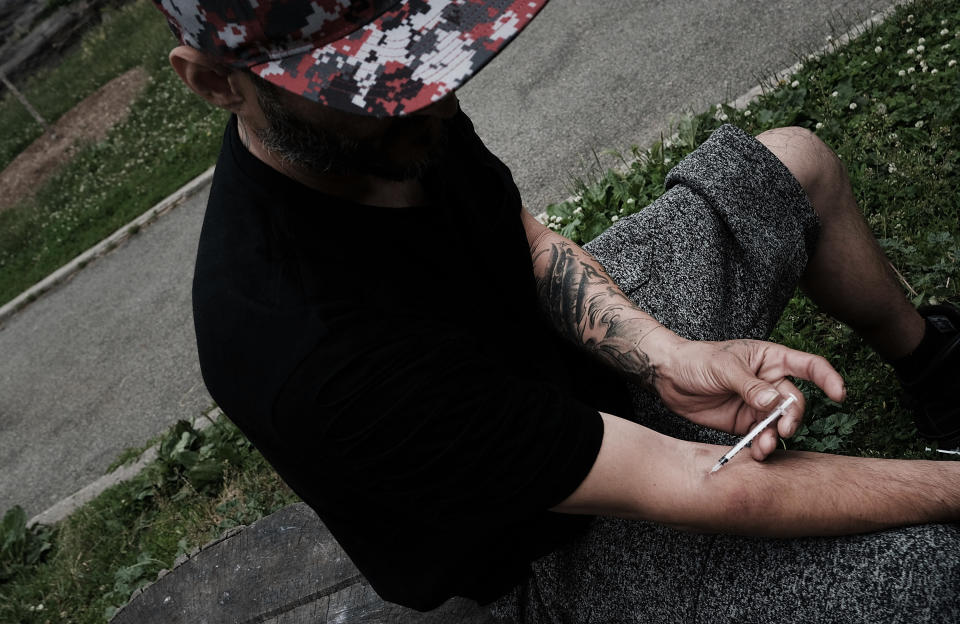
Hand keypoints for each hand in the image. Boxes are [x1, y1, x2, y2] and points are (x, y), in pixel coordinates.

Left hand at [651, 338, 845, 459]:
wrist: (667, 376)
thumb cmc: (696, 360)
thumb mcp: (723, 367)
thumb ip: (749, 385)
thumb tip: (773, 401)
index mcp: (770, 358)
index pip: (809, 366)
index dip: (828, 379)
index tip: (839, 395)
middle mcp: (769, 382)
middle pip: (795, 402)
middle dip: (792, 417)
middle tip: (782, 428)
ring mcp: (757, 404)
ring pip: (779, 423)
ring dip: (776, 436)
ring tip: (765, 446)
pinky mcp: (744, 422)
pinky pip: (761, 436)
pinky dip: (762, 445)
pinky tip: (758, 452)